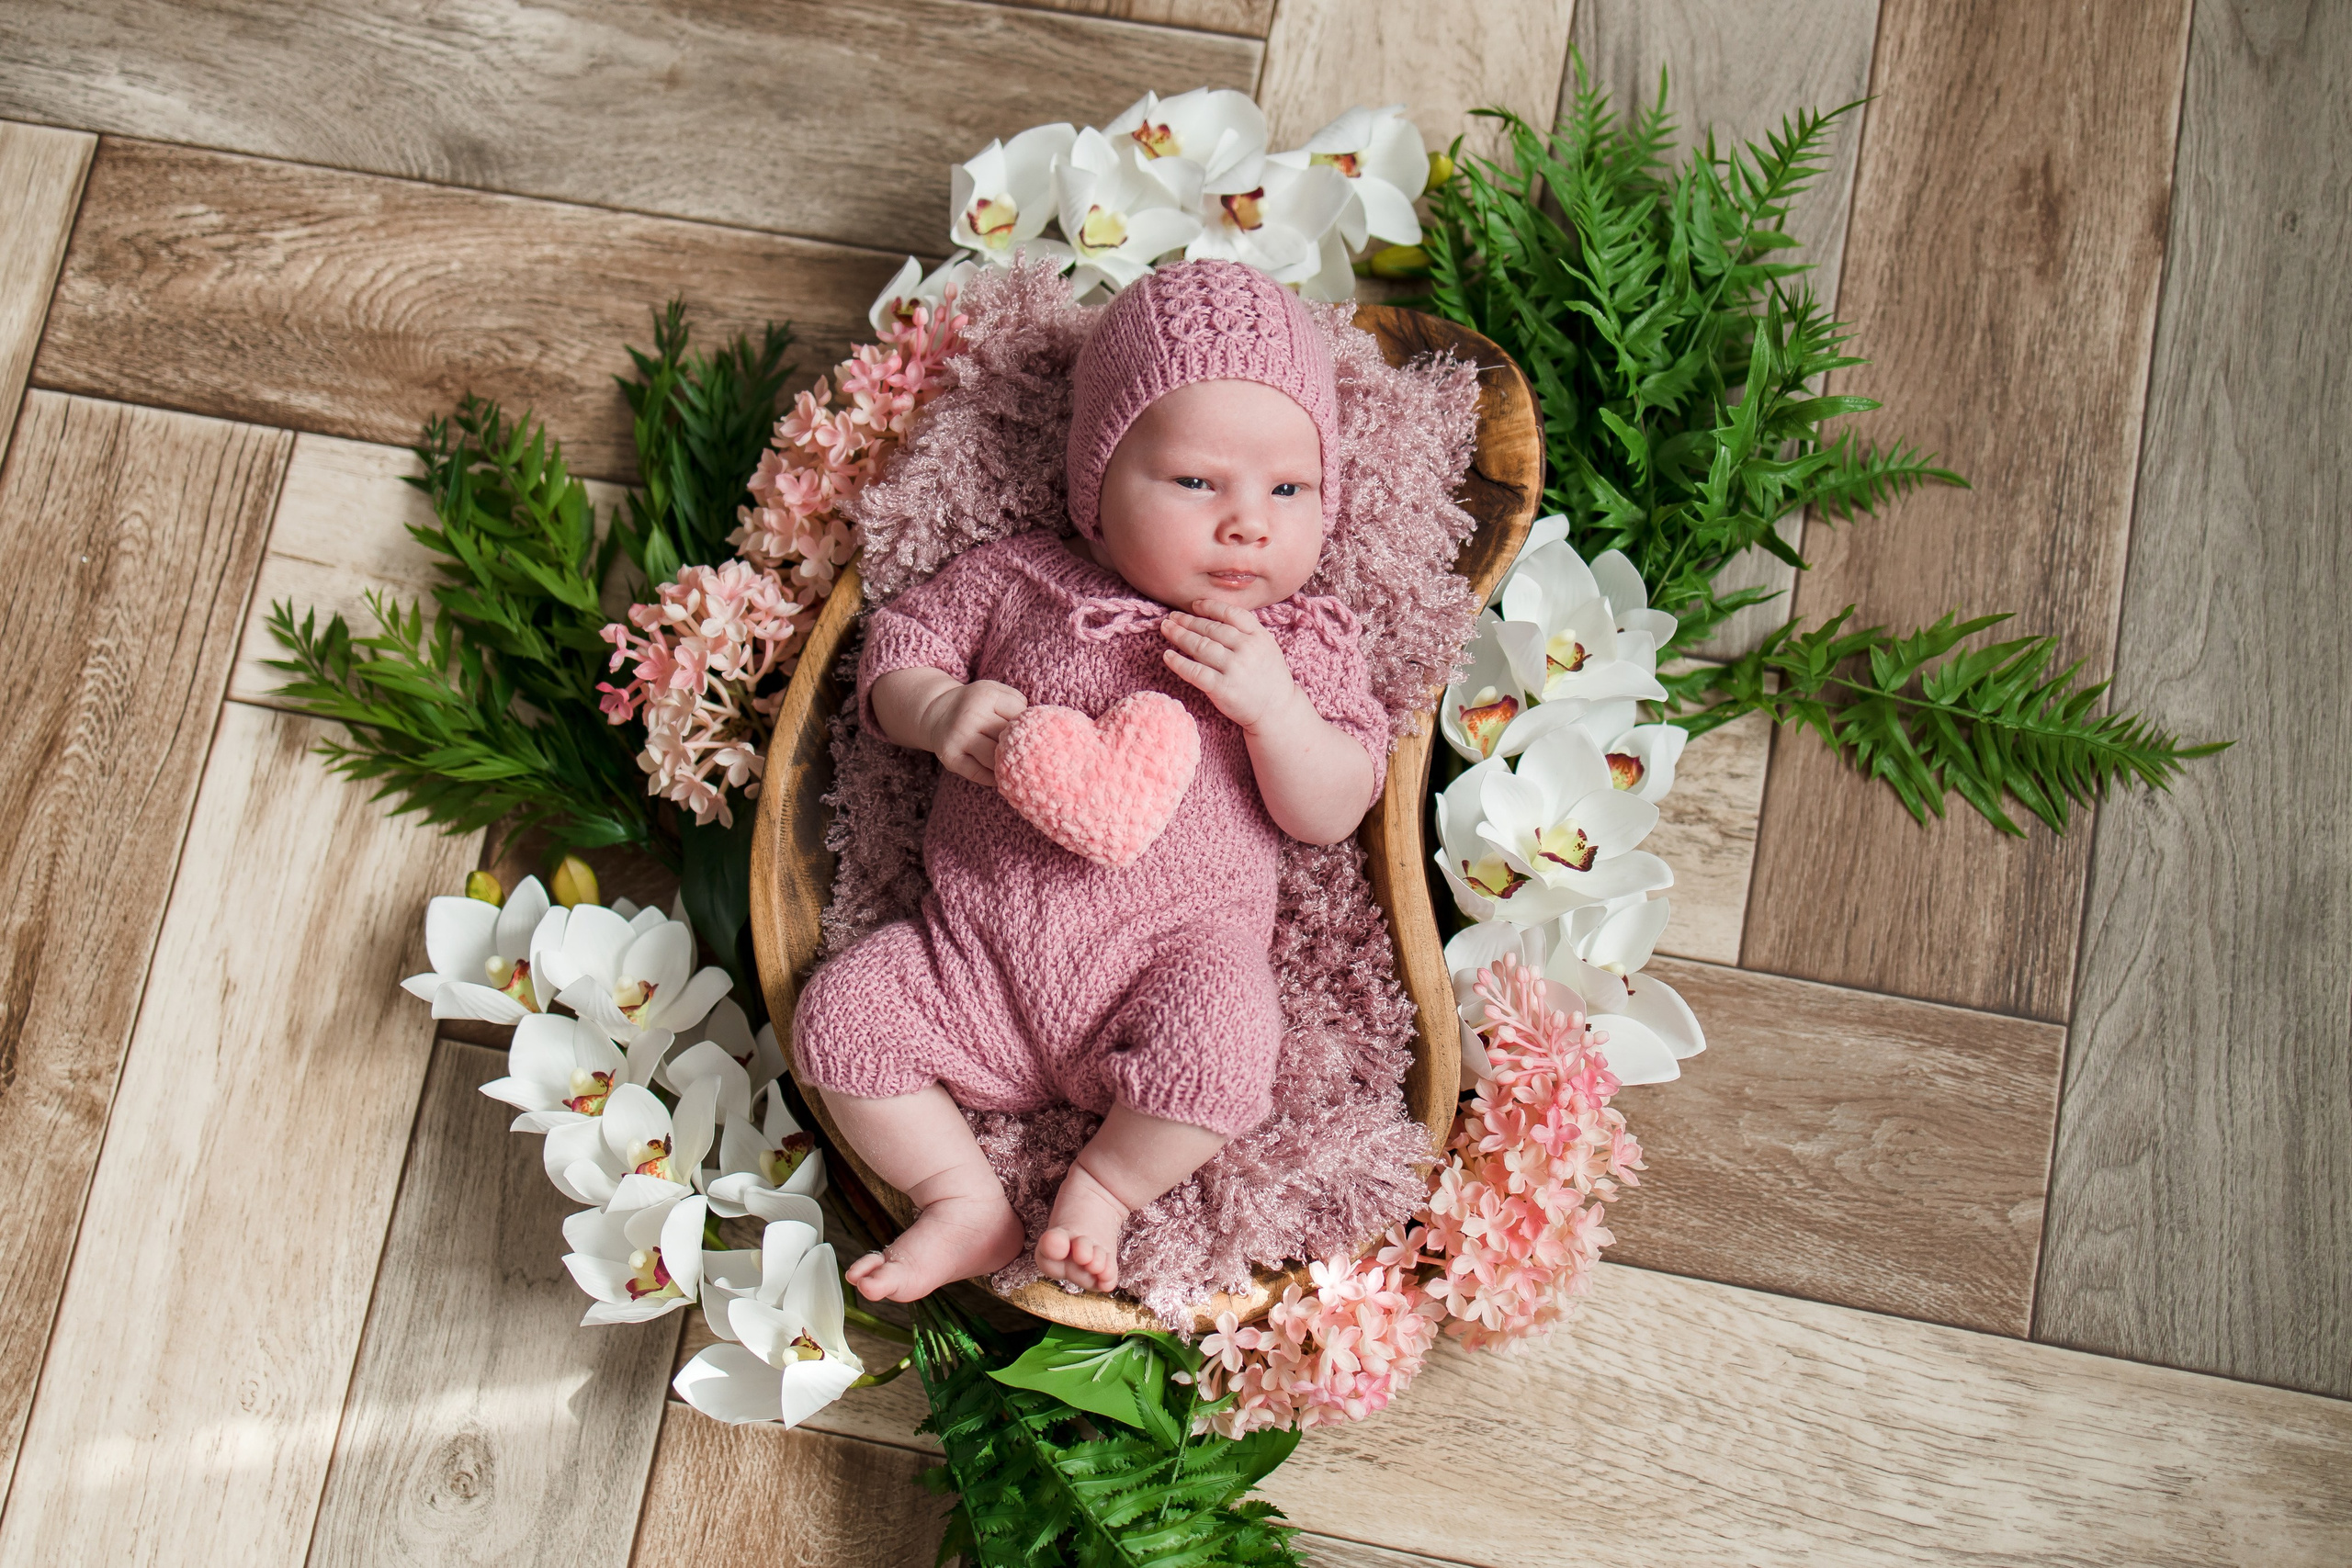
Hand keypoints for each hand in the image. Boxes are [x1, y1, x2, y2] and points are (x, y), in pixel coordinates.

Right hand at [916, 678, 1027, 787]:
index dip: (1027, 725)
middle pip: (1009, 740)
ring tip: (1017, 766)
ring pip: (996, 760)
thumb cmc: (977, 704)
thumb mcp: (996, 691)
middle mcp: (970, 717)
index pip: (1020, 717)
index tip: (1025, 729)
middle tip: (1030, 754)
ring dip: (1008, 765)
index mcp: (985, 696)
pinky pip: (981, 775)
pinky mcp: (951, 759)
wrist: (937, 713)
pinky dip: (994, 777)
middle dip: (1021, 748)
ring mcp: (959, 739)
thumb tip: (1039, 733)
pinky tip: (1000, 773)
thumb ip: (1018, 704)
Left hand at [1159, 601, 1299, 732]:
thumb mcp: (1266, 646)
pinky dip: (1179, 663)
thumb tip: (1212, 616)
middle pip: (1211, 629)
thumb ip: (1245, 631)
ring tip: (1166, 629)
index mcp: (1259, 636)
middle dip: (1187, 621)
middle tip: (1171, 617)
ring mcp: (1234, 669)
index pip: (1231, 613)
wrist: (1277, 710)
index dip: (1210, 606)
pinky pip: (1195, 672)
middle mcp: (1247, 649)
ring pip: (1200, 646)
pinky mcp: (1223, 688)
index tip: (1194, 605)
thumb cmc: (1267, 677)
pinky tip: (1167, 656)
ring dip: (1179, 636)